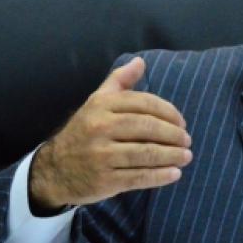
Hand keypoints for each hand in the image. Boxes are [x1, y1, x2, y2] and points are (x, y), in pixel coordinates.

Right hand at [29, 56, 191, 211]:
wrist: (55, 169)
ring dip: (172, 155)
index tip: (181, 122)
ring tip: (186, 156)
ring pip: (146, 153)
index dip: (168, 112)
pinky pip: (138, 177)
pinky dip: (160, 176)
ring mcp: (102, 155)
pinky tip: (175, 174)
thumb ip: (119, 81)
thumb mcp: (97, 102)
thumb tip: (141, 62)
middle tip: (187, 140)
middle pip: (147, 128)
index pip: (144, 103)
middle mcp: (100, 128)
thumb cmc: (85, 131)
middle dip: (173, 134)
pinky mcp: (104, 180)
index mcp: (102, 105)